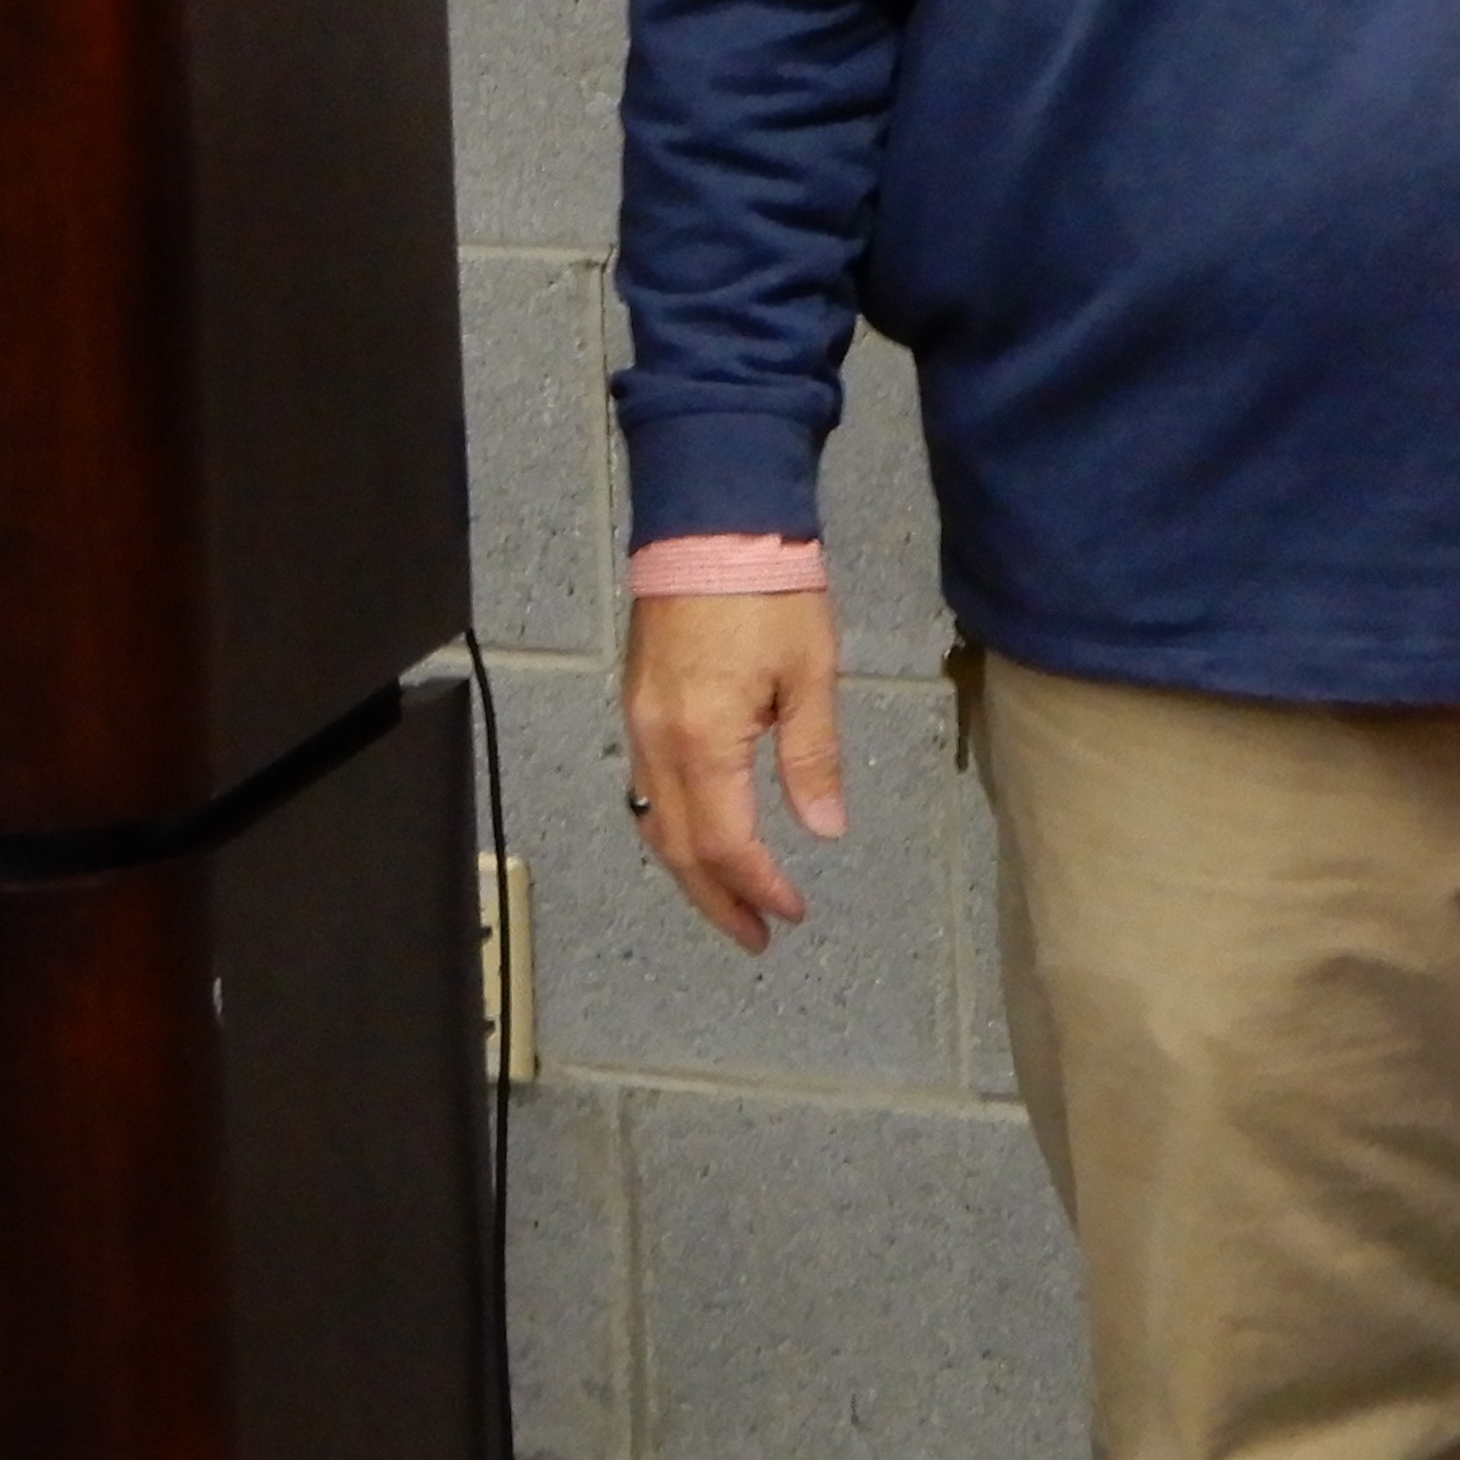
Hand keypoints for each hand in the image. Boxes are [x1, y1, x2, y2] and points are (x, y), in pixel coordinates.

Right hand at [623, 587, 846, 953]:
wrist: (711, 522)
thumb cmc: (770, 591)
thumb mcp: (810, 673)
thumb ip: (813, 757)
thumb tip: (822, 831)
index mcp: (703, 742)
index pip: (725, 844)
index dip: (758, 887)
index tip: (792, 914)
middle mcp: (656, 743)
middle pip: (677, 849)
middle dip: (716, 899)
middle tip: (756, 937)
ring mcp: (638, 725)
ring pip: (654, 822)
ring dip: (689, 871)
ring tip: (729, 902)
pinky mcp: (636, 705)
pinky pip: (645, 788)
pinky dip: (671, 828)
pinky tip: (698, 837)